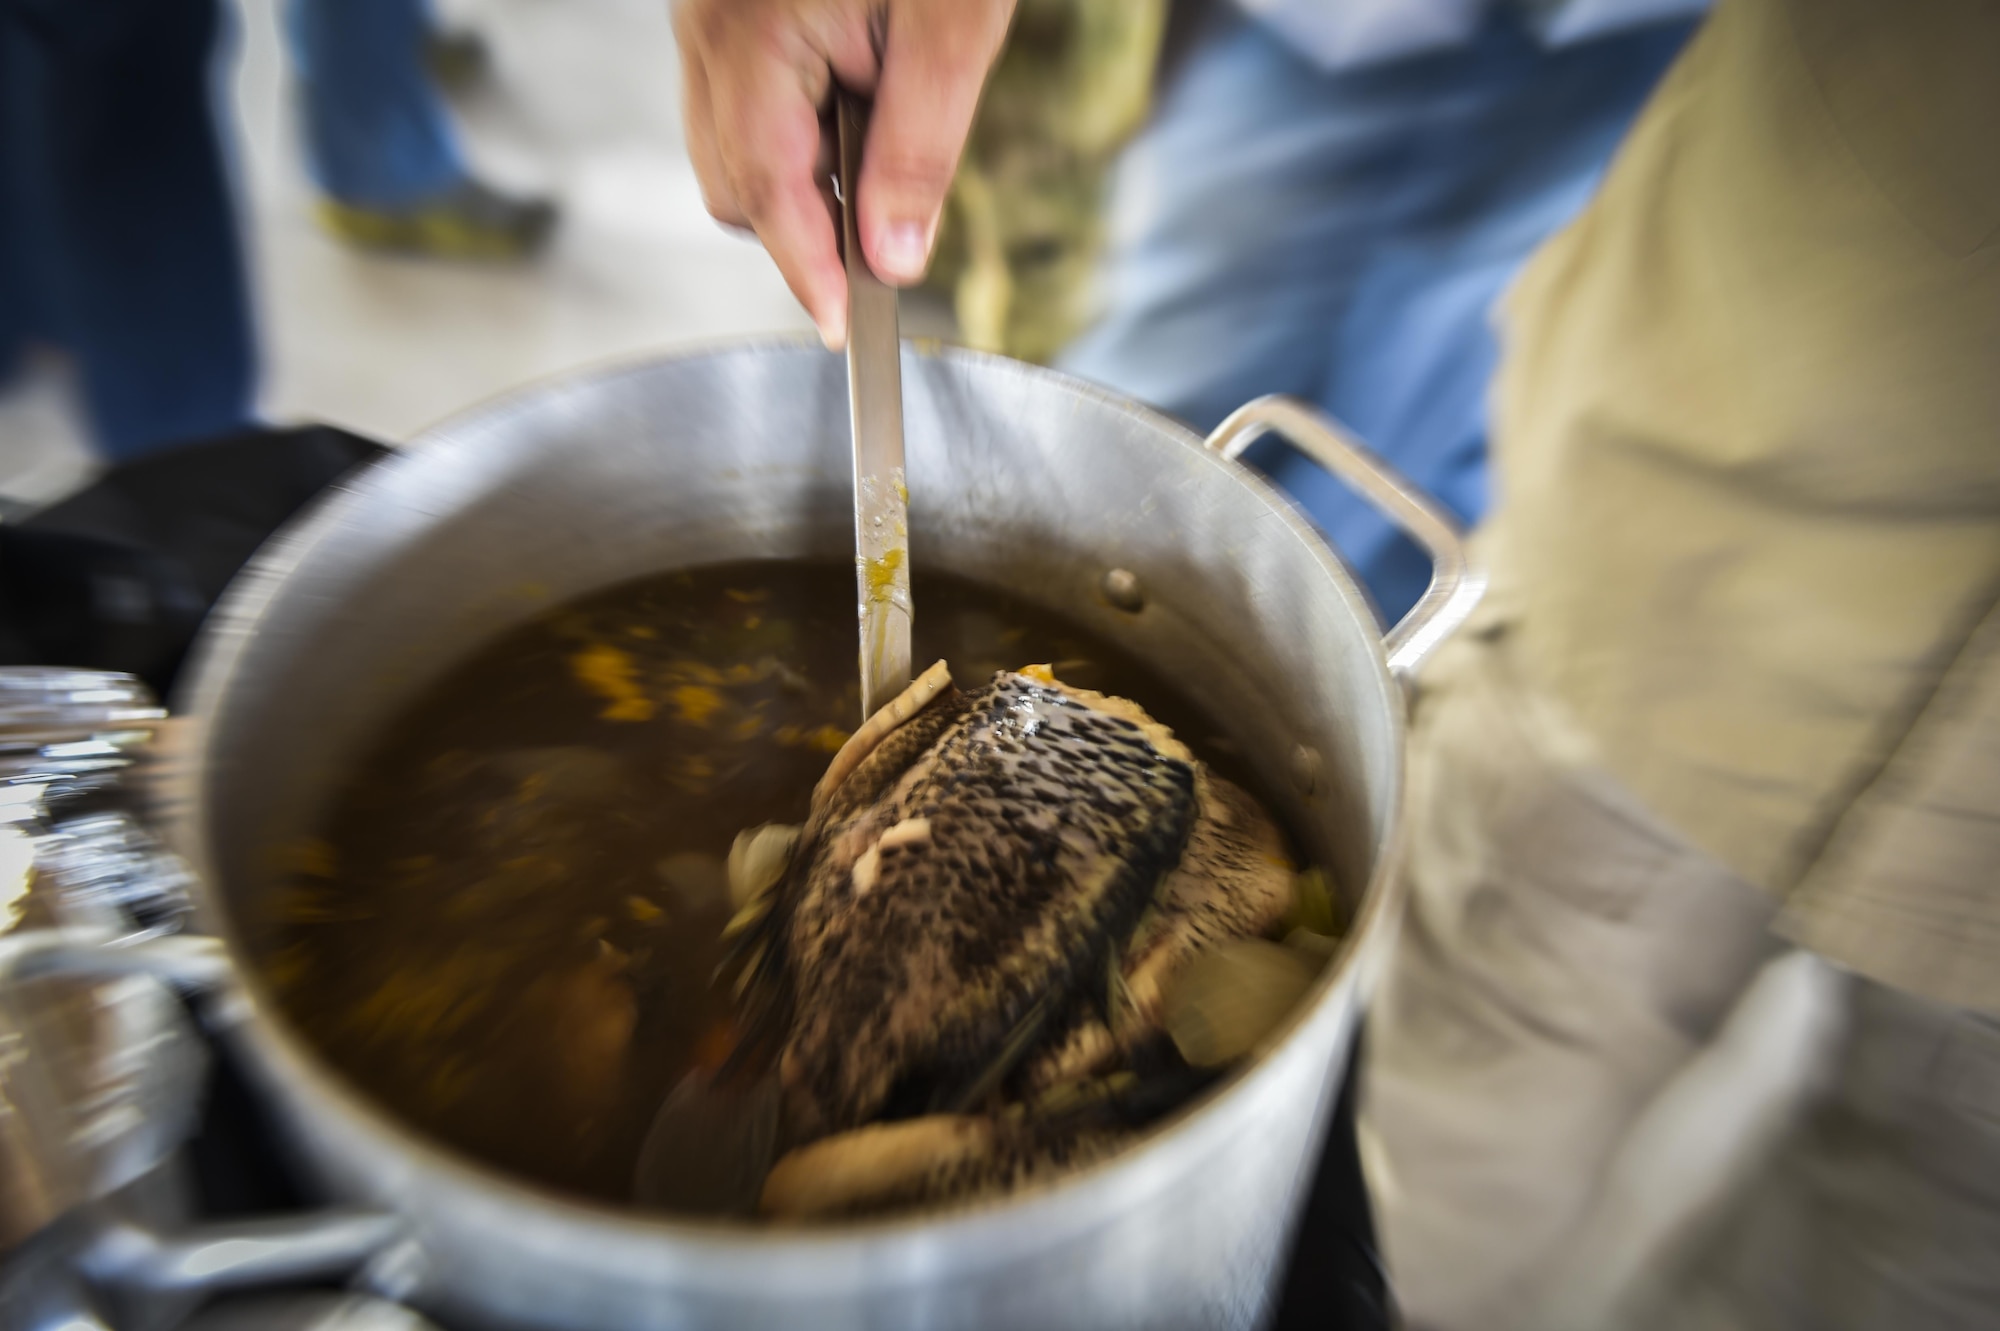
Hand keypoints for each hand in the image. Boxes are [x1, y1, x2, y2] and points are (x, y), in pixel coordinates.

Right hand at [674, 0, 1014, 347]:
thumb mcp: (953, 27)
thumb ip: (918, 150)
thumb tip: (893, 258)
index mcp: (751, 32)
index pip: (767, 194)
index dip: (807, 272)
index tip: (843, 327)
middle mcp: (708, 25)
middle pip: (734, 184)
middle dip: (803, 222)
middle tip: (887, 222)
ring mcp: (707, 14)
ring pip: (732, 147)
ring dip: (800, 174)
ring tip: (881, 124)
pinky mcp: (727, 6)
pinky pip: (739, 98)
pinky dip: (793, 127)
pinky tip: (855, 91)